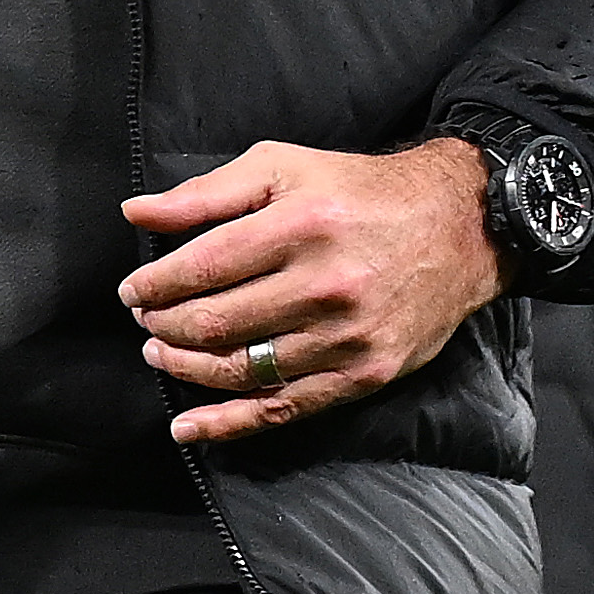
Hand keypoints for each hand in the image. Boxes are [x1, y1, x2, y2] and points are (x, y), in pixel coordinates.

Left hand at [124, 136, 501, 447]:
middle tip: (146, 319)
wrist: (459, 228)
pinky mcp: (363, 374)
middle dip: (165, 324)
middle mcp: (325, 285)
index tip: (134, 290)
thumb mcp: (284, 167)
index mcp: (302, 226)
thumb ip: (206, 192)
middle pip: (218, 321)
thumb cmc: (360, 192)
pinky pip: (283, 408)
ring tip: (161, 352)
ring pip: (243, 368)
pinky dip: (229, 422)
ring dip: (187, 367)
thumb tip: (136, 212)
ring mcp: (346, 337)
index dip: (156, 284)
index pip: (204, 267)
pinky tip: (189, 426)